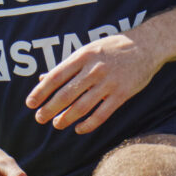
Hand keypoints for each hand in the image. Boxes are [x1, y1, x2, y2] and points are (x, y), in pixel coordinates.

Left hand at [25, 32, 160, 134]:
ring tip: (56, 124)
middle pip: (66, 94)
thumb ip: (66, 66)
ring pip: (82, 106)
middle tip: (39, 118)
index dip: (41, 91)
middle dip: (50, 108)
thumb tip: (42, 79)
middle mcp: (94, 69)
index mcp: (82, 56)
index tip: (30, 103)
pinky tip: (79, 129)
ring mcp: (108, 82)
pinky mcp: (122, 94)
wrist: (145, 46)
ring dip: (66, 118)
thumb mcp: (87, 50)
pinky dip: (89, 124)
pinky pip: (102, 114)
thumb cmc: (111, 48)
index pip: (56, 76)